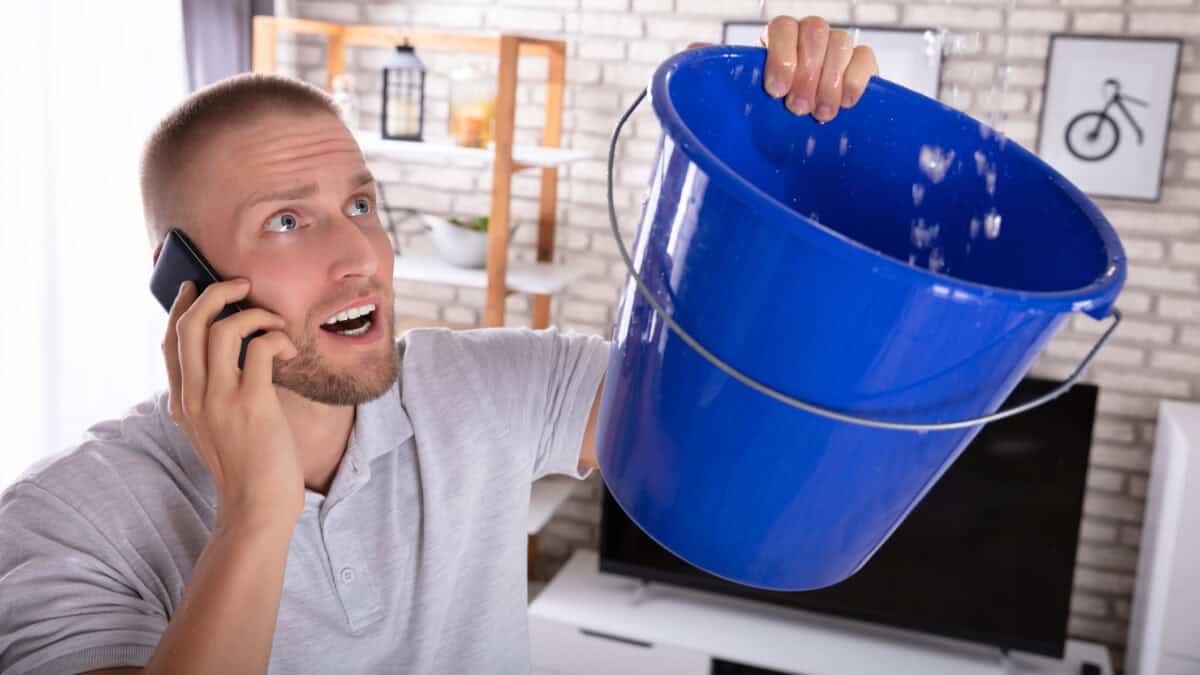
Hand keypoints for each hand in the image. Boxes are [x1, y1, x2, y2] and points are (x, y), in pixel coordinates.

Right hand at [164, 278, 303, 529]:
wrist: (258, 507)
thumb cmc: (249, 467)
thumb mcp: (217, 430)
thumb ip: (215, 396)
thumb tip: (239, 357)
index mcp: (182, 403)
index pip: (170, 342)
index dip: (181, 307)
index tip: (196, 285)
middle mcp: (194, 397)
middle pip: (190, 325)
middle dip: (215, 293)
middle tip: (243, 285)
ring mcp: (220, 400)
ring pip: (222, 328)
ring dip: (253, 313)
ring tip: (274, 321)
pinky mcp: (252, 404)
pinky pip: (261, 348)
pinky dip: (277, 336)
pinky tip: (288, 347)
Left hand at [690, 15, 879, 123]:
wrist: (807, 134)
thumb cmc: (770, 112)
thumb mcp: (744, 94)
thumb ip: (723, 70)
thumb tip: (690, 49)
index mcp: (778, 40)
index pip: (782, 27)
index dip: (781, 55)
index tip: (775, 91)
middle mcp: (809, 38)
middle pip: (815, 30)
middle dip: (806, 72)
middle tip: (797, 108)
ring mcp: (838, 48)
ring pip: (841, 42)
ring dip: (829, 80)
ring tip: (820, 114)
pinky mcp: (863, 64)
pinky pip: (866, 57)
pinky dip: (855, 80)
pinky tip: (846, 104)